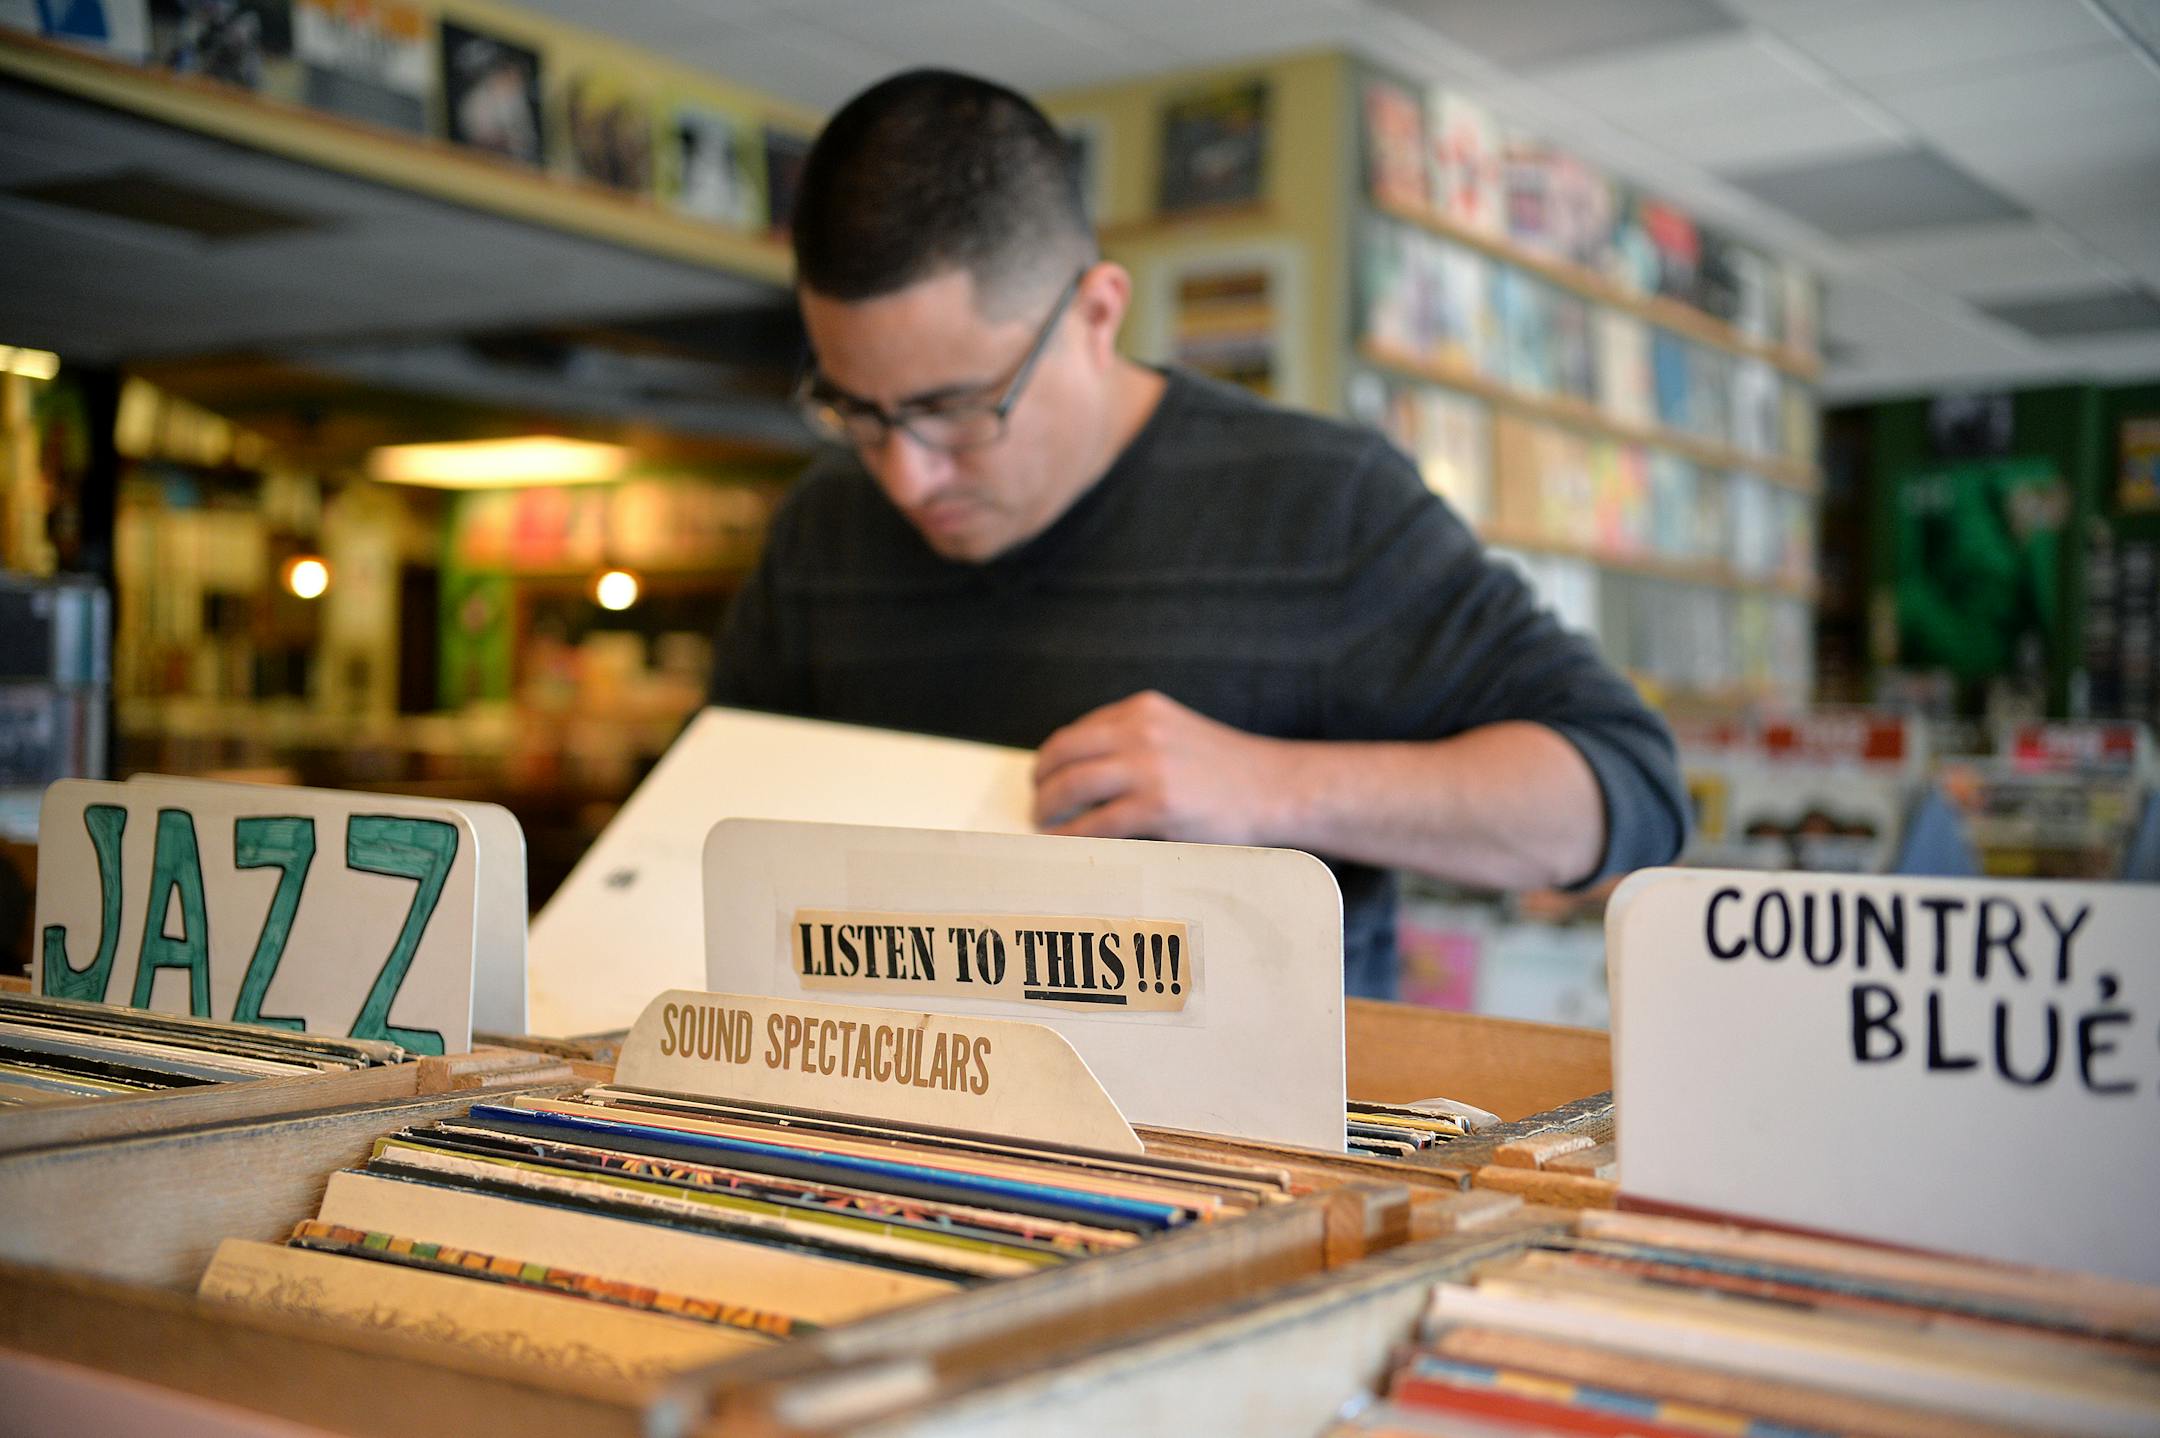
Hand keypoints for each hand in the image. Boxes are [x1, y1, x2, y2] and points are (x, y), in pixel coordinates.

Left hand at [1032, 691, 1286, 844]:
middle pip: (1064, 753)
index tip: (1045, 775)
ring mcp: (1148, 768)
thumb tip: (1086, 769)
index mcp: (1143, 709)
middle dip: (1042, 780)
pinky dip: (1072, 836)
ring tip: (1042, 823)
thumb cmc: (1230, 770)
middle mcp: (1140, 731)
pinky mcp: (1158, 806)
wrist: (1277, 788)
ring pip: (1072, 786)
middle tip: (1036, 801)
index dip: (1054, 756)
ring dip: (1048, 808)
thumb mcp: (1177, 733)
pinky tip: (1064, 844)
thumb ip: (1137, 740)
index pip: (1078, 731)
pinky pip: (1096, 824)